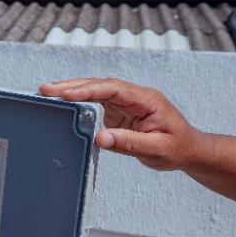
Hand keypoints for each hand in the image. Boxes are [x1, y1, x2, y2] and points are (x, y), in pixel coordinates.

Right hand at [38, 78, 210, 171]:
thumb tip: (100, 138)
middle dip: (72, 86)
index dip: (87, 90)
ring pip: (95, 92)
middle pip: (99, 85)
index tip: (66, 95)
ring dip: (72, 92)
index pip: (112, 89)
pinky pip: (97, 104)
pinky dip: (79, 104)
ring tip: (47, 95)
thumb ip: (129, 143)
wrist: (189, 150)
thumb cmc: (178, 148)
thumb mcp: (157, 150)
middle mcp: (134, 97)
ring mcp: (126, 103)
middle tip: (45, 90)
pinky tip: (63, 106)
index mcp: (146, 99)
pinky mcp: (120, 112)